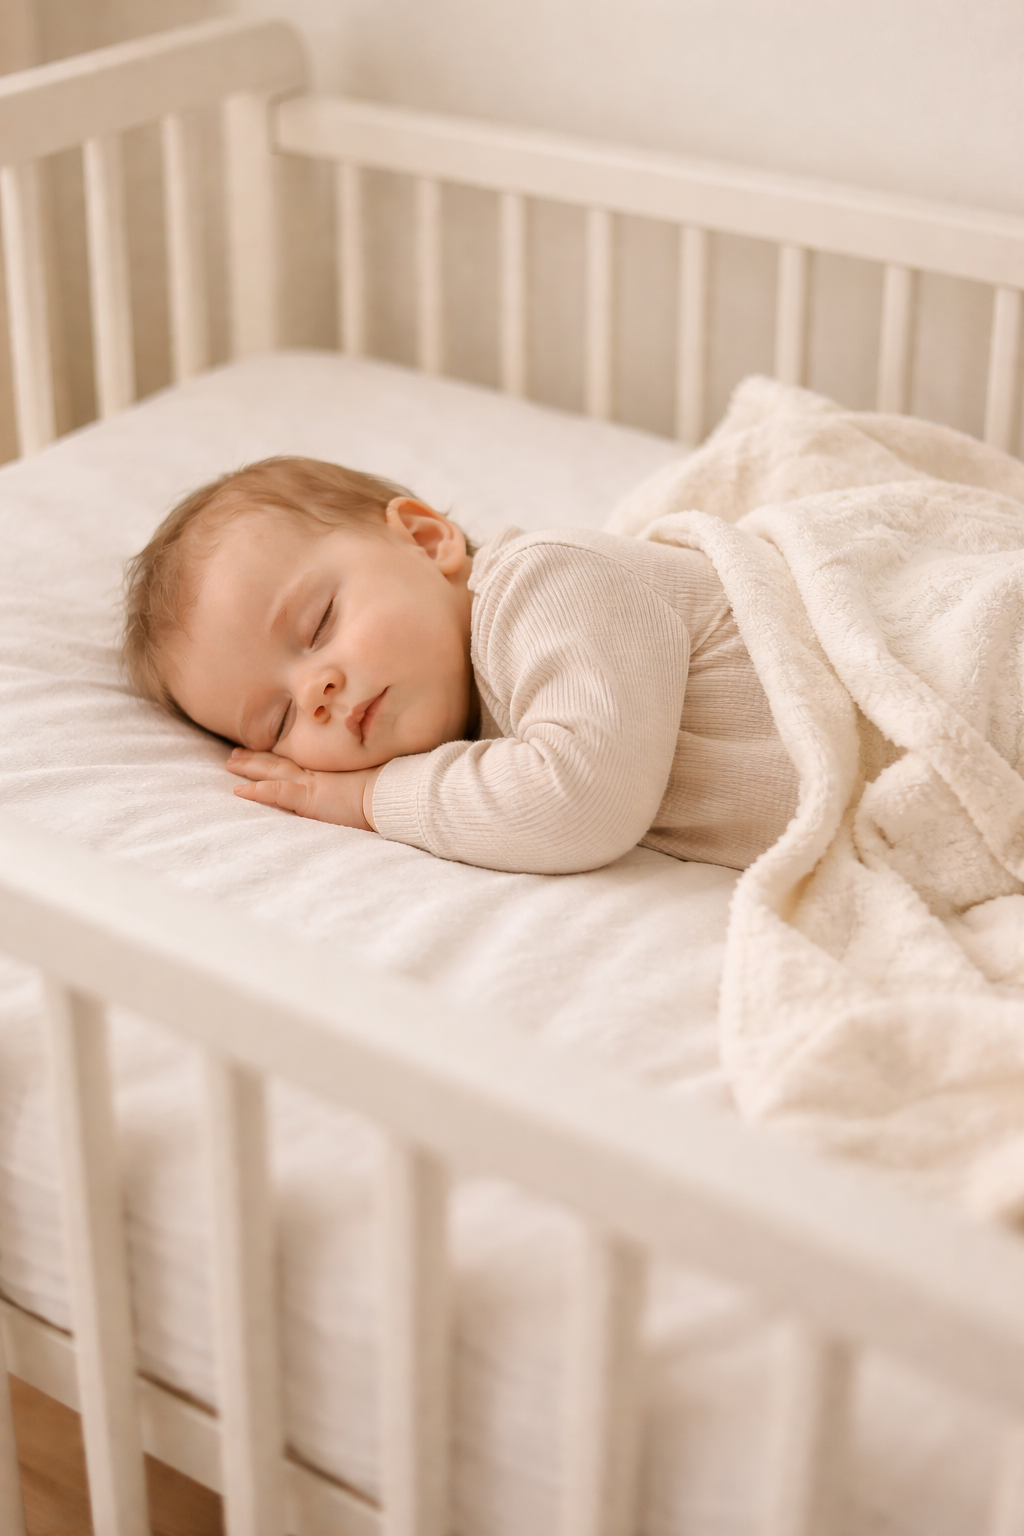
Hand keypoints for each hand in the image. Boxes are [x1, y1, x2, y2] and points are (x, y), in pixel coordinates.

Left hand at [226, 749, 381, 830]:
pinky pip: (276, 792)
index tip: (265, 749)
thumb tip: (372, 777)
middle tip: (236, 752)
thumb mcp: (375, 780)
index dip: (281, 754)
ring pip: (273, 771)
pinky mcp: (308, 797)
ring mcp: (312, 783)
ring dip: (250, 767)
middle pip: (282, 760)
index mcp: (332, 769)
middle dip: (258, 756)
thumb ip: (365, 778)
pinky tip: (238, 791)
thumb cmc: (390, 788)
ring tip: (229, 763)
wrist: (393, 794)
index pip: (301, 759)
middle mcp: (319, 772)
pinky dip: (256, 791)